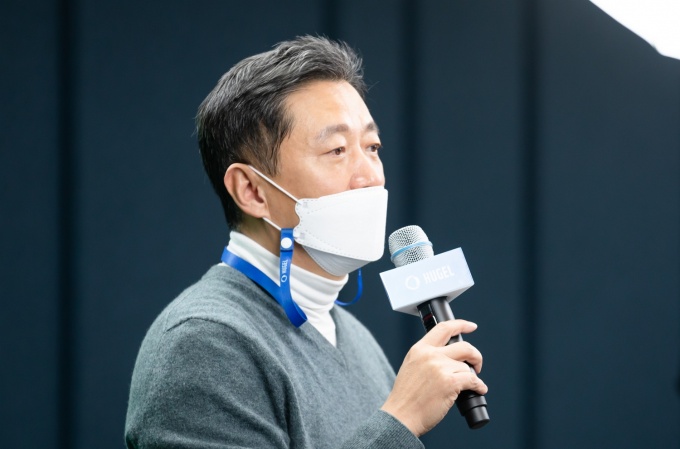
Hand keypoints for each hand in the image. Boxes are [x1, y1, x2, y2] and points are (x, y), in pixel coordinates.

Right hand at [380, 320, 487, 436]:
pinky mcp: (450, 383)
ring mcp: (440, 368)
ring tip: (469, 386)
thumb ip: (427, 358)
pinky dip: (479, 386)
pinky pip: (473, 380)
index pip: (443, 328)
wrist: (401, 416)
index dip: (461, 325)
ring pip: (467, 367)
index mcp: (419, 349)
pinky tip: (479, 390)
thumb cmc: (406, 398)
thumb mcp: (411, 367)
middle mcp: (430, 355)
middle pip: (464, 346)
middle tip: (477, 365)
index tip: (471, 326)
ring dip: (471, 377)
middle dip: (475, 355)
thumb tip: (450, 358)